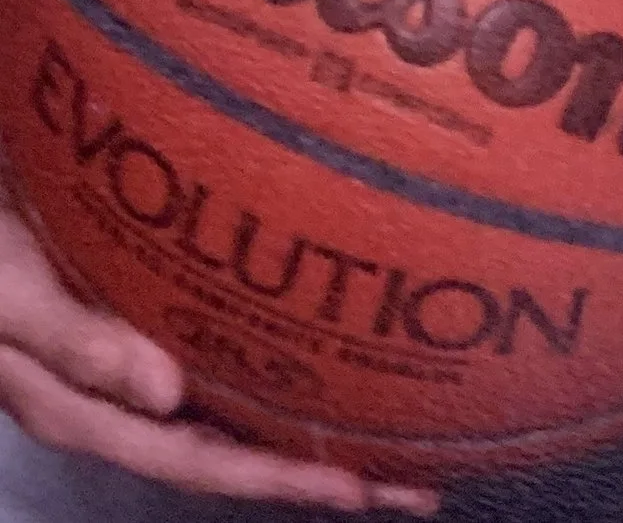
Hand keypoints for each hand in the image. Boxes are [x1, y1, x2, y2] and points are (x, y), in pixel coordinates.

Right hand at [0, 202, 435, 509]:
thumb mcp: (10, 300)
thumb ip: (78, 345)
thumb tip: (168, 393)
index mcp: (87, 410)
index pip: (199, 462)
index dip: (277, 480)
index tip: (357, 491)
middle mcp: (117, 404)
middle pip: (229, 453)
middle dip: (319, 473)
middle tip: (414, 483)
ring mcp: (126, 375)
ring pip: (227, 418)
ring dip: (304, 432)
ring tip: (391, 440)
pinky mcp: (132, 332)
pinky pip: (213, 372)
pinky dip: (270, 377)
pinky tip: (312, 364)